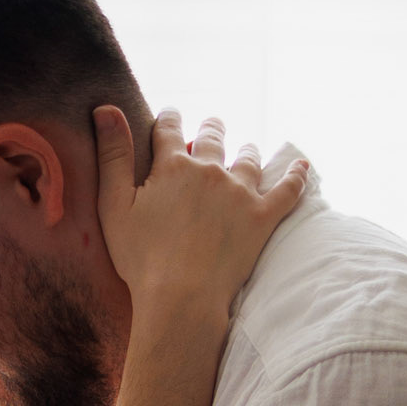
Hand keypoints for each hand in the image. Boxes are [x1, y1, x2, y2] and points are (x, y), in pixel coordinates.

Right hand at [94, 106, 308, 318]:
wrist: (181, 297)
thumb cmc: (141, 258)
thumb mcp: (114, 206)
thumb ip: (112, 155)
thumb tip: (105, 108)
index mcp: (173, 166)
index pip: (170, 129)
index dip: (169, 119)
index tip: (170, 115)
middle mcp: (211, 170)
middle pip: (214, 137)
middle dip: (212, 128)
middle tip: (214, 125)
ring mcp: (241, 192)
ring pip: (249, 159)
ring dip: (247, 151)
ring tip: (247, 149)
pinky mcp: (263, 217)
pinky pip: (288, 189)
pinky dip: (296, 175)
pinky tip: (302, 166)